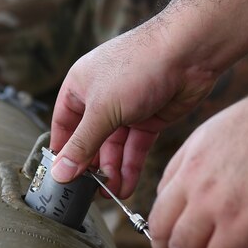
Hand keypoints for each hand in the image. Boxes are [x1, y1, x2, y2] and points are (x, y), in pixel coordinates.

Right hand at [49, 21, 219, 197]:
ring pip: (114, 147)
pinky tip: (126, 185)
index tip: (63, 179)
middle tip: (90, 193)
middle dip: (92, 166)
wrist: (188, 54)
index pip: (64, 125)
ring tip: (112, 194)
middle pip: (90, 140)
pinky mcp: (150, 118)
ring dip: (112, 171)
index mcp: (80, 86)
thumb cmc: (139, 67)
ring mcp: (127, 108)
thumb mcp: (102, 110)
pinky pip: (135, 147)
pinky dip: (131, 165)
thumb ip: (82, 144)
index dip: (63, 152)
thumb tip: (59, 172)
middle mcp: (101, 97)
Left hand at [147, 85, 247, 247]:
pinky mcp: (241, 227)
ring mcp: (214, 204)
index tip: (174, 237)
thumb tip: (228, 180)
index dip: (166, 223)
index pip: (163, 195)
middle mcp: (194, 178)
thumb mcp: (236, 125)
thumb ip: (220, 154)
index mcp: (193, 150)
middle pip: (162, 227)